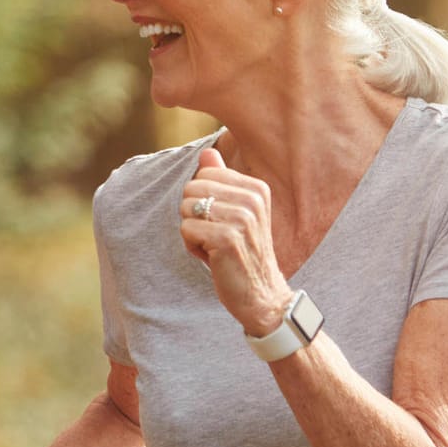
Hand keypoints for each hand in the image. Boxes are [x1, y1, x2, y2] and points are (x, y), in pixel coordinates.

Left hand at [181, 148, 293, 334]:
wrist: (261, 294)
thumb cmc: (243, 252)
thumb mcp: (235, 212)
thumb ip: (221, 181)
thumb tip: (206, 152)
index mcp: (256, 188)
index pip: (203, 175)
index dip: (201, 201)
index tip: (221, 222)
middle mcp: (252, 199)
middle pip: (191, 189)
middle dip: (193, 216)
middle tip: (215, 237)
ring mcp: (242, 219)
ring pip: (186, 209)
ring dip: (192, 233)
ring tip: (215, 247)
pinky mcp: (227, 238)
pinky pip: (186, 230)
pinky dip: (192, 247)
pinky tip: (213, 258)